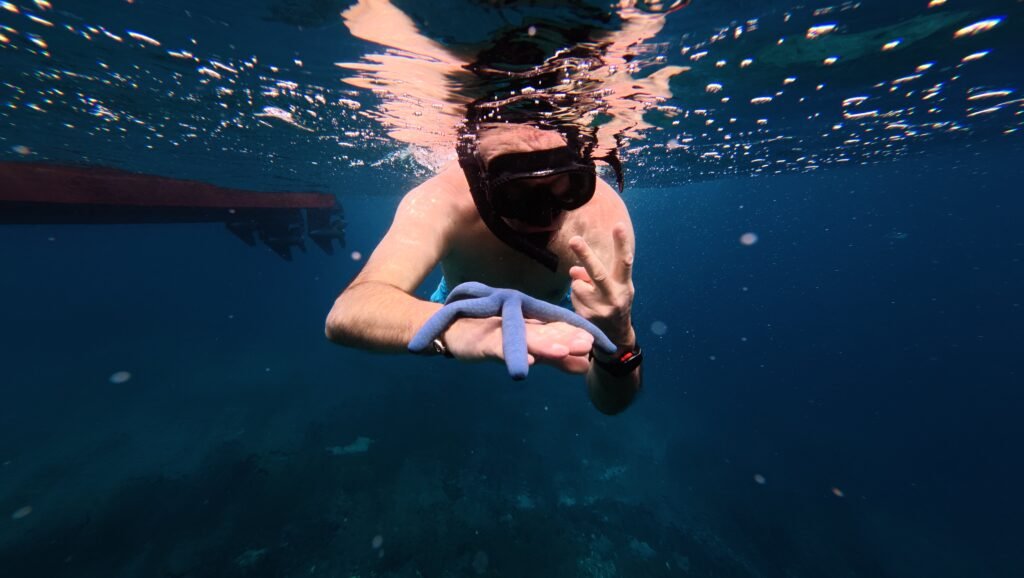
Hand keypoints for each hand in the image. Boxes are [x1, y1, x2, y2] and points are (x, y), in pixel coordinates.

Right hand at [444, 316, 594, 373]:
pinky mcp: (484, 345)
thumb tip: (585, 366)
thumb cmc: (493, 339)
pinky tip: (527, 363)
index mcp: (533, 328)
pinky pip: (500, 350)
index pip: (558, 331)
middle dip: (566, 339)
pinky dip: (514, 355)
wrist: (454, 332)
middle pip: (546, 334)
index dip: (576, 336)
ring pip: (526, 341)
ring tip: (561, 352)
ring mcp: (502, 336)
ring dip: (543, 346)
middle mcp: (521, 328)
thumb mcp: (528, 350)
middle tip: (588, 344)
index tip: (598, 343)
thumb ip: (555, 360)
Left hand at [568, 222, 634, 345]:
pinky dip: (576, 296)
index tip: (619, 226)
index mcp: (624, 286)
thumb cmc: (614, 302)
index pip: (624, 262)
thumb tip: (574, 270)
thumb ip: (599, 273)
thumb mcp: (614, 286)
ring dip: (579, 284)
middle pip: (597, 273)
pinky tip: (586, 304)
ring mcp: (600, 309)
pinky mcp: (586, 317)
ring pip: (578, 284)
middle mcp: (614, 297)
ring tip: (589, 294)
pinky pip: (573, 297)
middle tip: (574, 239)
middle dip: (585, 255)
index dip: (621, 244)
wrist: (615, 335)